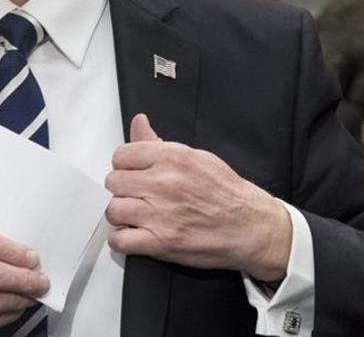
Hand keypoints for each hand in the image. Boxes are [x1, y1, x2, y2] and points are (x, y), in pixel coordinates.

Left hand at [105, 114, 291, 281]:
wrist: (250, 226)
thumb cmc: (226, 192)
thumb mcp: (196, 157)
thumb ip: (159, 143)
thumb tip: (138, 122)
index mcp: (172, 158)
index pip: (122, 155)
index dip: (124, 166)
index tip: (132, 174)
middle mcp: (164, 183)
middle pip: (114, 182)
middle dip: (122, 189)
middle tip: (135, 196)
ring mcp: (160, 214)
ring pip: (113, 210)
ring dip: (121, 214)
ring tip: (135, 216)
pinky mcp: (161, 242)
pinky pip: (120, 240)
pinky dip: (122, 240)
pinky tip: (133, 235)